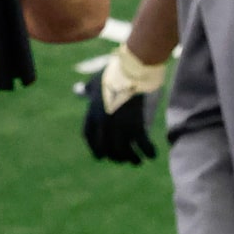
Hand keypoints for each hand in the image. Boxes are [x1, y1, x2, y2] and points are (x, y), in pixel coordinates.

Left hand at [82, 42, 162, 164]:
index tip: (102, 155)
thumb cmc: (114, 73)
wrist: (131, 71)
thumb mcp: (95, 81)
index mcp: (92, 115)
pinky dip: (147, 151)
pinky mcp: (136, 124)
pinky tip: (152, 155)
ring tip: (137, 161)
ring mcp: (119, 126)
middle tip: (123, 159)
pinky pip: (141, 144)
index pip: (90, 138)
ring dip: (131, 159)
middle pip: (107, 149)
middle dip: (115, 157)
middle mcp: (104, 124)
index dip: (96, 149)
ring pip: (123, 151)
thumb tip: (80, 90)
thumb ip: (88, 89)